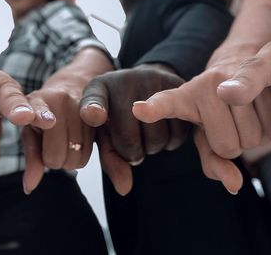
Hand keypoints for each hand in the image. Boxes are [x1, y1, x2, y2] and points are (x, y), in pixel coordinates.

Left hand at [20, 84, 92, 193]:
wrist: (72, 89)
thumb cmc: (46, 116)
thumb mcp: (32, 133)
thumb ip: (32, 159)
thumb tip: (29, 188)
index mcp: (38, 100)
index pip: (40, 111)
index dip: (43, 117)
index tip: (48, 122)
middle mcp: (61, 99)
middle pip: (58, 153)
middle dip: (55, 160)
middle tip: (54, 147)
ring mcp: (82, 105)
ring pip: (77, 156)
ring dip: (71, 159)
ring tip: (67, 143)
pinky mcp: (102, 116)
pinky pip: (94, 150)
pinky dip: (85, 154)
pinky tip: (80, 142)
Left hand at [79, 65, 188, 194]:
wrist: (146, 80)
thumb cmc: (119, 112)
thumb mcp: (107, 131)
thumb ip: (110, 158)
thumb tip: (124, 189)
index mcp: (98, 89)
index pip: (93, 101)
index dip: (93, 110)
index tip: (94, 117)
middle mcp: (124, 81)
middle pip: (129, 138)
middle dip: (130, 152)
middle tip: (132, 145)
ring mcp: (152, 81)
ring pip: (156, 140)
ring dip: (151, 148)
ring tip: (146, 135)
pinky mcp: (177, 88)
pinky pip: (177, 134)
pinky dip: (170, 142)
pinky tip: (163, 129)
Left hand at [132, 47, 270, 193]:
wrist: (250, 70)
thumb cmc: (222, 112)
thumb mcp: (212, 138)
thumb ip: (217, 163)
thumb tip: (234, 185)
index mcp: (185, 100)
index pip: (171, 104)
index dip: (156, 107)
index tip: (140, 109)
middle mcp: (203, 85)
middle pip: (233, 144)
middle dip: (243, 142)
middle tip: (240, 121)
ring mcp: (228, 76)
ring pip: (256, 135)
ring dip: (264, 130)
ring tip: (255, 110)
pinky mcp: (250, 72)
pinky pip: (250, 94)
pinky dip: (230, 104)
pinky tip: (201, 101)